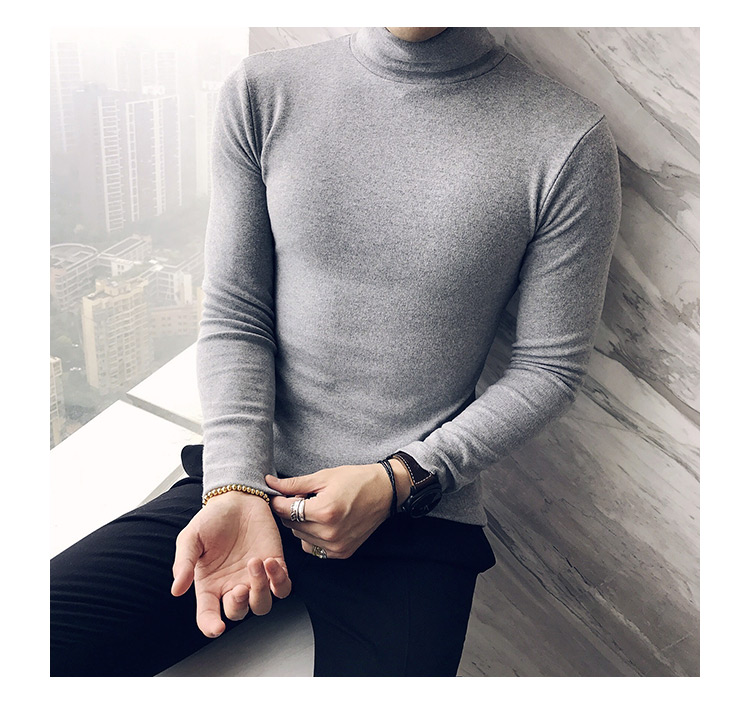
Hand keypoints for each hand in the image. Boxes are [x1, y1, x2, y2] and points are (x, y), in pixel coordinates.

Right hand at [171, 491, 291, 637]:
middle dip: (238, 606)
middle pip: (238, 613)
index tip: (216, 628)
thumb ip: (184, 563)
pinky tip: (270, 562)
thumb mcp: (191, 538)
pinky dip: (279, 581)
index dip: (211, 626)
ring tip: (255, 563)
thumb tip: (177, 590)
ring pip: (262, 605)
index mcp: (209, 585)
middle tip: (239, 587)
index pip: (208, 615)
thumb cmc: (212, 519)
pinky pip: (282, 587)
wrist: (238, 498)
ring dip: (260, 591)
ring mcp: (254, 578)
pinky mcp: (275, 566)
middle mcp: (232, 585)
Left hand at [266, 463, 398, 558]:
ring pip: (300, 537)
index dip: (278, 500)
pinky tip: (323, 522)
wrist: (385, 492)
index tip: (278, 494)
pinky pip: (314, 547)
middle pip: (290, 524)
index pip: (284, 510)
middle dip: (291, 510)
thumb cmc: (356, 480)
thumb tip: (269, 483)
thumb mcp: (323, 477)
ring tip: (316, 509)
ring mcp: (336, 546)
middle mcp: (330, 533)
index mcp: (324, 511)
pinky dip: (313, 536)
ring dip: (301, 524)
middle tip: (304, 497)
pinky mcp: (342, 552)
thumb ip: (294, 484)